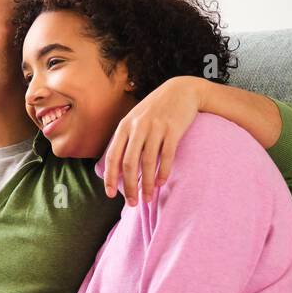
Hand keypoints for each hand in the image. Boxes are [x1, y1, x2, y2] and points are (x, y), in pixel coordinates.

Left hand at [103, 76, 201, 205]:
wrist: (181, 89)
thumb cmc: (156, 109)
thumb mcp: (136, 119)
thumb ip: (126, 139)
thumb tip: (118, 168)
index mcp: (125, 126)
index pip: (112, 156)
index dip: (110, 177)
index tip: (110, 194)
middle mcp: (138, 127)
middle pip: (129, 163)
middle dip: (129, 186)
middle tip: (132, 203)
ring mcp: (156, 127)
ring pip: (148, 162)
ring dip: (147, 183)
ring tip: (147, 198)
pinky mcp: (173, 129)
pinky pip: (166, 155)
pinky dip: (163, 172)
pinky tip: (161, 183)